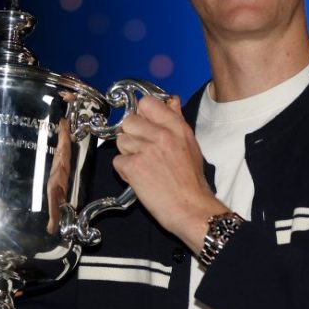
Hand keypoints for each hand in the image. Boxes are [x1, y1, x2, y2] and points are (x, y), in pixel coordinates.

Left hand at [111, 95, 225, 252]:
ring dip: (127, 153)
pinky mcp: (133, 167)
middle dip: (132, 135)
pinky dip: (124, 171)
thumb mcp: (190, 144)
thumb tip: (170, 99)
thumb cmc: (191, 180)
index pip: (146, 103)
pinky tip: (139, 178)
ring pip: (121, 141)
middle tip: (142, 150)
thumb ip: (176, 120)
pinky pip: (117, 161)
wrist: (191, 208)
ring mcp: (145, 150)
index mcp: (176, 126)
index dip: (141, 114)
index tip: (143, 124)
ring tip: (143, 166)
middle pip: (129, 121)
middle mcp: (161, 135)